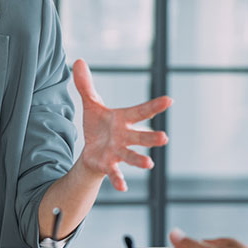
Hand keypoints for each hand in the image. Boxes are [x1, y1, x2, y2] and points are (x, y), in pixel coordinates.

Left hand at [73, 58, 170, 190]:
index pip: (141, 111)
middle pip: (141, 137)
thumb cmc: (98, 127)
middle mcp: (126, 137)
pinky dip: (119, 180)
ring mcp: (119, 152)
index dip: (154, 106)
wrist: (91, 152)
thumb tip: (78, 60)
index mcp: (124, 120)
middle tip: (164, 138)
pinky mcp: (109, 165)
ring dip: (140, 160)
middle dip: (152, 138)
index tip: (169, 100)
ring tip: (149, 164)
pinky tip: (123, 187)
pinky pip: (115, 173)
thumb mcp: (91, 105)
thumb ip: (86, 85)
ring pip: (132, 156)